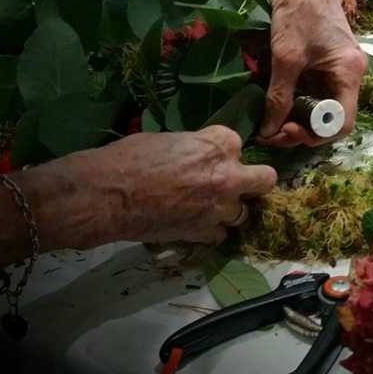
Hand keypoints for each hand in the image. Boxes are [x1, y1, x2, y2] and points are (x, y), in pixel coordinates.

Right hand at [33, 127, 274, 248]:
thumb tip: (197, 156)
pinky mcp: (205, 232)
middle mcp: (229, 175)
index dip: (222, 151)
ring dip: (230, 209)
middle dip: (253, 181)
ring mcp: (220, 207)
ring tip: (208, 207)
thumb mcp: (169, 140)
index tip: (207, 157)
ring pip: (244, 212)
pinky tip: (194, 224)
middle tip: (234, 183)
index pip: (238, 144)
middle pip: (265, 180)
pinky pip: (221, 233)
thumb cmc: (129, 158)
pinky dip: (211, 229)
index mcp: (220, 144)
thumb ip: (195, 147)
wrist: (107, 196)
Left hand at [253, 0, 368, 147]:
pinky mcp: (330, 61)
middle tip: (274, 129)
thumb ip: (279, 97)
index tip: (285, 132)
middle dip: (304, 127)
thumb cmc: (296, 14)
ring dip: (301, 115)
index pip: (342, 123)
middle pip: (334, 116)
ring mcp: (342, 67)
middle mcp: (352, 73)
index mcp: (350, 72)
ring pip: (325, 105)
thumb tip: (268, 131)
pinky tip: (281, 98)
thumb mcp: (285, 59)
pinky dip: (301, 99)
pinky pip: (319, 90)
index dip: (315, 135)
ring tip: (274, 116)